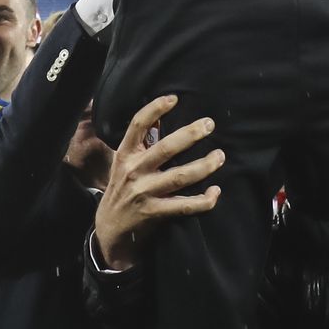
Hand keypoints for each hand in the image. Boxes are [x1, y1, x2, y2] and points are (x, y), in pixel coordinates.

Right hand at [93, 94, 222, 270]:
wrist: (109, 230)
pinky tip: (215, 192)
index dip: (155, 109)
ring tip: (219, 156)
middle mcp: (134, 171)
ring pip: (179, 177)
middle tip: (209, 124)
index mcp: (126, 154)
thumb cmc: (122, 187)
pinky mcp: (154, 213)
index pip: (138, 125)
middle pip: (165, 149)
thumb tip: (161, 115)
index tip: (174, 98)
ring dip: (203, 166)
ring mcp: (144, 193)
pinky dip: (202, 200)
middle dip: (189, 135)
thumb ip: (142, 140)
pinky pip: (183, 206)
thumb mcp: (124, 161)